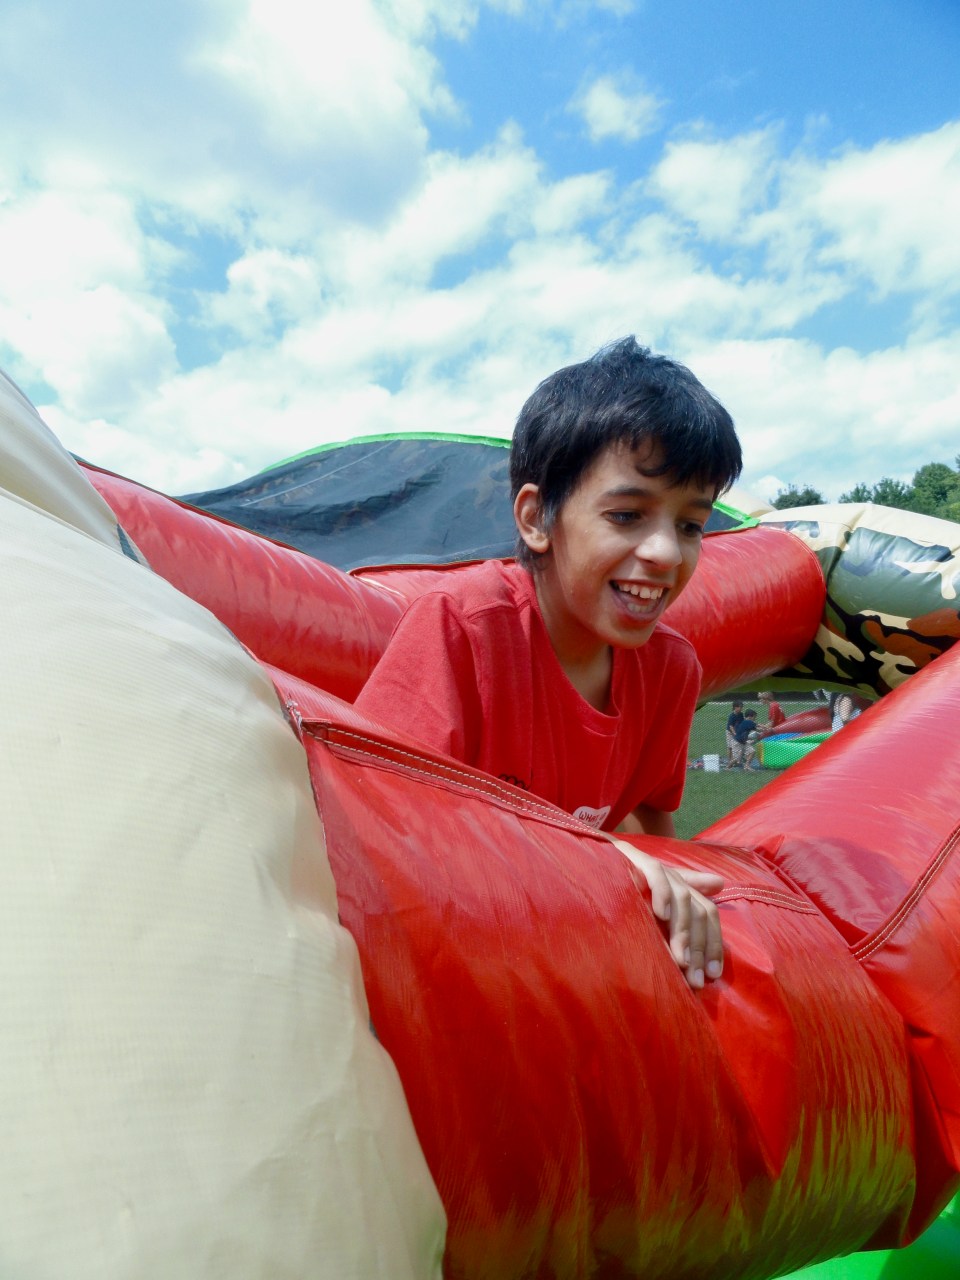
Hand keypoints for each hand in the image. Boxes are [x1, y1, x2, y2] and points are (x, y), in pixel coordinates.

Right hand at [610, 837, 723, 990]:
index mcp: (677, 886)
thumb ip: (683, 897)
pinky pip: (655, 874)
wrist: (583, 863)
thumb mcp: (648, 906)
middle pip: (699, 908)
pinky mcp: (632, 857)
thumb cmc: (613, 890)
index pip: (707, 912)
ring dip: (683, 932)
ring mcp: (652, 866)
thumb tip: (720, 883)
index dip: (713, 943)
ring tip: (680, 960)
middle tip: (695, 978)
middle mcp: (670, 875)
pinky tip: (660, 915)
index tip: (712, 975)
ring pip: (682, 897)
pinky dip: (662, 894)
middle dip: (700, 946)